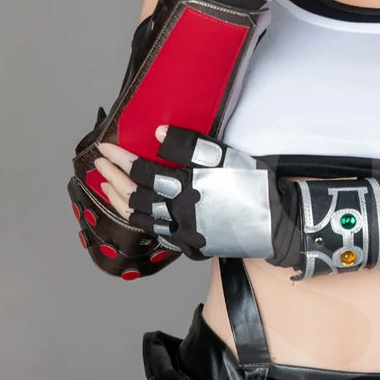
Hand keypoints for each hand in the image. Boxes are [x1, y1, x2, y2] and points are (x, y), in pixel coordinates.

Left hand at [95, 126, 300, 263]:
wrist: (280, 224)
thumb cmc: (257, 185)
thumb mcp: (228, 157)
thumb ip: (192, 145)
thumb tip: (158, 133)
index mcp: (188, 188)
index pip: (144, 172)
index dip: (122, 160)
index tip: (106, 148)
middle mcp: (181, 214)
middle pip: (136, 197)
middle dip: (113, 179)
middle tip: (99, 164)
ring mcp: (185, 234)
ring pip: (142, 220)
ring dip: (120, 202)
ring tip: (107, 186)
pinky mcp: (193, 246)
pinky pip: (158, 234)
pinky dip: (140, 222)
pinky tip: (135, 213)